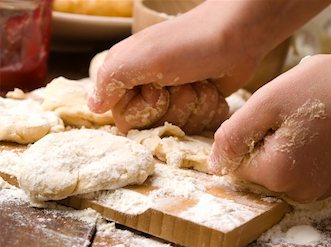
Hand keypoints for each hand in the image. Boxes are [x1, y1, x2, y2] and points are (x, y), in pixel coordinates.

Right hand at [88, 5, 260, 132]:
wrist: (237, 35)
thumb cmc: (188, 44)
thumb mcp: (143, 58)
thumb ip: (111, 80)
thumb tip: (92, 108)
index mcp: (129, 74)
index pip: (125, 118)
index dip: (143, 111)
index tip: (157, 90)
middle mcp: (150, 88)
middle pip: (154, 126)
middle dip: (173, 108)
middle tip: (182, 82)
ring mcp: (177, 97)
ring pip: (180, 126)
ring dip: (193, 106)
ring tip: (200, 82)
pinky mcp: (199, 103)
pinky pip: (199, 123)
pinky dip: (208, 108)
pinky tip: (212, 89)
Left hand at [209, 54, 330, 202]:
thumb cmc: (322, 88)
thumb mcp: (265, 103)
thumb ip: (232, 137)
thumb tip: (214, 165)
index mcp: (278, 175)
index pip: (238, 164)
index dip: (249, 135)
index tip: (273, 115)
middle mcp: (298, 192)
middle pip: (260, 169)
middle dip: (266, 141)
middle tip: (291, 114)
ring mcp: (319, 190)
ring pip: (281, 168)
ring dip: (285, 144)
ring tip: (308, 120)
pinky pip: (302, 169)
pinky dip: (304, 150)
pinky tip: (321, 129)